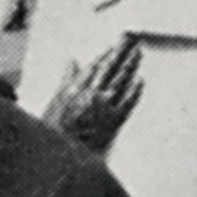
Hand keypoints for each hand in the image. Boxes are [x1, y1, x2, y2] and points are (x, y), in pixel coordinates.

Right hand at [47, 37, 143, 151]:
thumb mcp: (55, 102)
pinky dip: (135, 91)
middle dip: (122, 51)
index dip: (107, 52)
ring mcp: (105, 107)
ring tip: (138, 53)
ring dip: (131, 65)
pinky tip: (141, 81)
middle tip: (131, 39)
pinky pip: (128, 103)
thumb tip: (72, 61)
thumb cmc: (56, 131)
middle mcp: (92, 94)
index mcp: (76, 88)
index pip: (96, 64)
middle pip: (111, 67)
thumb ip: (66, 80)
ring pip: (122, 80)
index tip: (116, 43)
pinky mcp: (114, 121)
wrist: (63, 157)